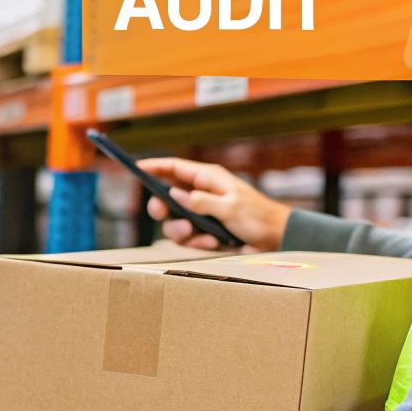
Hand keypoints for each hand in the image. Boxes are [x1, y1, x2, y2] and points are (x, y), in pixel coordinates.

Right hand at [136, 157, 290, 251]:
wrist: (276, 240)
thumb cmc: (258, 217)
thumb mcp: (231, 207)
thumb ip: (202, 202)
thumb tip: (174, 194)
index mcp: (208, 179)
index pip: (175, 168)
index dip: (154, 167)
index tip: (135, 168)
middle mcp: (201, 195)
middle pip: (166, 197)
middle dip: (160, 207)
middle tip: (160, 213)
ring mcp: (201, 214)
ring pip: (174, 222)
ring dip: (181, 230)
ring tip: (199, 235)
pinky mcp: (204, 232)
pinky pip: (188, 239)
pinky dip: (197, 243)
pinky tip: (213, 243)